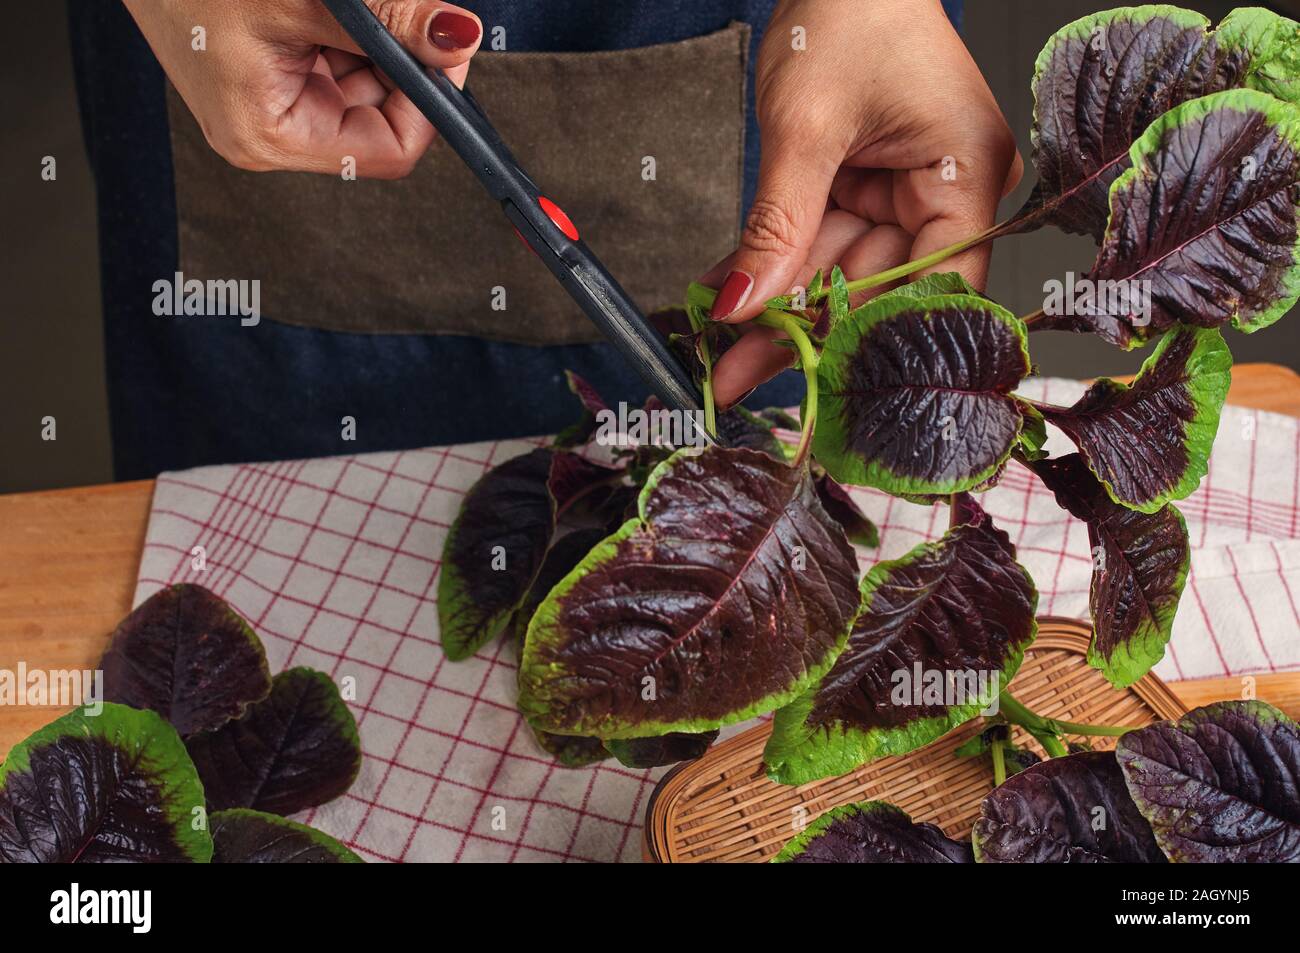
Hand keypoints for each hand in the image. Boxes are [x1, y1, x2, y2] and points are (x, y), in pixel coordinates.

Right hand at [123, 0, 482, 178]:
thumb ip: (389, 22)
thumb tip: (458, 37)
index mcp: (271, 137)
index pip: (389, 151)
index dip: (428, 103)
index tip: (444, 50)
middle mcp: (271, 134)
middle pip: (380, 118)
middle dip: (399, 63)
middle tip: (397, 11)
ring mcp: (272, 105)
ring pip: (364, 84)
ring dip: (372, 41)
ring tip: (333, 6)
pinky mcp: (270, 76)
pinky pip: (336, 61)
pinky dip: (348, 32)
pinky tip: (322, 7)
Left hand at [706, 0, 1021, 406]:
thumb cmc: (848, 12)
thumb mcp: (806, 129)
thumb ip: (778, 226)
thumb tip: (743, 306)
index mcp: (966, 174)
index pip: (936, 287)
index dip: (872, 338)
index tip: (812, 377)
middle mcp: (947, 191)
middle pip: (877, 288)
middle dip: (802, 329)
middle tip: (733, 373)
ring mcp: (906, 192)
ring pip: (840, 273)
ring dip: (777, 307)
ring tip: (718, 349)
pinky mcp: (867, 188)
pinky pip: (819, 241)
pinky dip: (775, 265)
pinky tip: (729, 298)